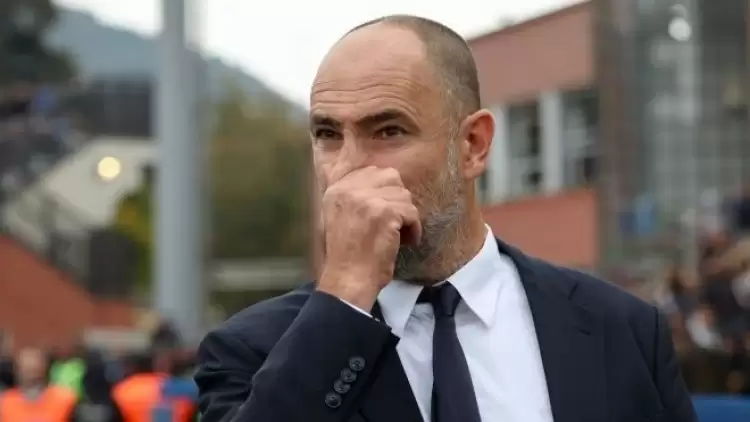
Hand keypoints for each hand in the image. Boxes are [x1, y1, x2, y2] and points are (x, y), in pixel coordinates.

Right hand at [317, 166, 421, 310]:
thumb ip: (355, 197)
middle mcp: (349, 189)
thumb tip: (385, 183)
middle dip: (397, 199)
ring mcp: (367, 199)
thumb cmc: (347, 256)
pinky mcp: (385, 212)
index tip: (387, 210)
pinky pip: (412, 213)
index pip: (371, 171)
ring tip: (399, 235)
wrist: (348, 279)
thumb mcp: (340, 217)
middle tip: (396, 221)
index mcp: (336, 190)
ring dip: (406, 217)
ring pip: (404, 196)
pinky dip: (414, 229)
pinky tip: (406, 242)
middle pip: (390, 177)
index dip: (384, 189)